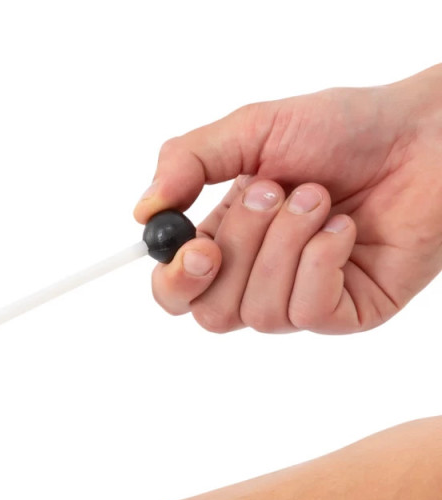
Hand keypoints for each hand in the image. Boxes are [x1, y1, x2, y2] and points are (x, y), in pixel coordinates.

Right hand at [134, 64, 441, 333]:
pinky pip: (307, 313)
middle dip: (241, 250)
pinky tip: (345, 229)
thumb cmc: (346, 129)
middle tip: (275, 193)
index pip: (175, 292)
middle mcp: (258, 278)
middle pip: (210, 313)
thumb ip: (189, 161)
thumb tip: (143, 212)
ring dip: (287, 245)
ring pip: (258, 313)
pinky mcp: (344, 314)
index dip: (174, 282)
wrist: (425, 136)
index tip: (195, 248)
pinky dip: (322, 261)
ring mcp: (301, 300)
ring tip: (320, 199)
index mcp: (227, 241)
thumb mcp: (253, 129)